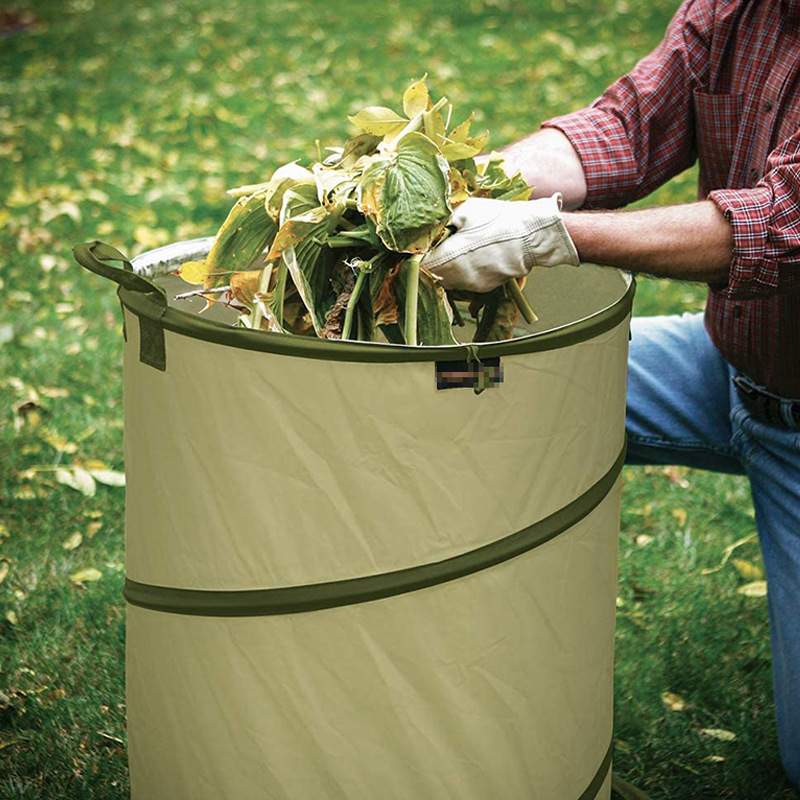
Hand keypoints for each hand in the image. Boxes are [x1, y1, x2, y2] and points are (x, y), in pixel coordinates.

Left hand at [422, 193, 579, 292]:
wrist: (532, 236)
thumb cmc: (498, 219)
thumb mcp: (465, 211)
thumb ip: (440, 222)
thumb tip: (422, 230)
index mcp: (448, 258)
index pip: (419, 267)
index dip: (415, 257)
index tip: (415, 248)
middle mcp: (457, 278)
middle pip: (431, 276)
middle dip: (429, 263)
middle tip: (433, 245)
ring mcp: (471, 285)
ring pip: (447, 281)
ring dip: (445, 268)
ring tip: (454, 248)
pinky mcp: (483, 287)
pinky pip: (464, 282)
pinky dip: (462, 271)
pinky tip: (471, 255)